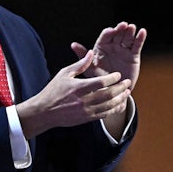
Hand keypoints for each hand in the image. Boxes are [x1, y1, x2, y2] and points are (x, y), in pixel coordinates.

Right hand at [16, 52, 131, 138]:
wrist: (45, 112)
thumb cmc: (53, 90)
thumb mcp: (64, 74)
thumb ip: (80, 64)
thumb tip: (91, 53)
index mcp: (78, 87)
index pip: (101, 82)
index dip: (112, 78)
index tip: (118, 75)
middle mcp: (83, 100)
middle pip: (108, 94)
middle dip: (120, 88)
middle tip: (128, 82)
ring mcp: (86, 111)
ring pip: (109, 106)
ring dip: (120, 99)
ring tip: (126, 92)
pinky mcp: (86, 119)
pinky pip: (104, 115)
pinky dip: (114, 109)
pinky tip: (119, 104)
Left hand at [70, 21, 146, 89]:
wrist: (112, 93)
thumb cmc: (98, 80)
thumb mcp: (90, 69)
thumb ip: (83, 57)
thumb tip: (73, 44)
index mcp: (101, 48)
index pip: (105, 37)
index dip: (109, 33)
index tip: (112, 31)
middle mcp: (112, 46)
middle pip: (117, 35)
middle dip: (120, 29)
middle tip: (124, 25)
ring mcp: (123, 50)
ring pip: (127, 38)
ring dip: (130, 32)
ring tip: (132, 27)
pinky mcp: (133, 56)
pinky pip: (136, 46)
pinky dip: (140, 38)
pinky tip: (143, 31)